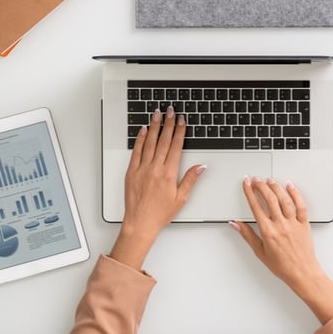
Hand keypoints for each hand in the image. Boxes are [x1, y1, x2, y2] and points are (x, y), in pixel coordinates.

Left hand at [110, 107, 204, 268]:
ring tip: (157, 114)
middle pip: (163, 140)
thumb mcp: (181, 198)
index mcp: (168, 174)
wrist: (140, 222)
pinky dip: (139, 139)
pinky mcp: (131, 172)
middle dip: (168, 124)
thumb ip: (191, 179)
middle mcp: (155, 168)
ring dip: (153, 127)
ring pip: (149, 142)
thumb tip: (201, 166)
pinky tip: (142, 130)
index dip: (179, 132)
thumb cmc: (160, 213)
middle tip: (170, 111)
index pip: (175, 147)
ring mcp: (142, 169)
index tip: (181, 121)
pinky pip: (136, 151)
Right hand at [230, 177, 332, 323]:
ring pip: (284, 199)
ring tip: (269, 180)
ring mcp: (293, 223)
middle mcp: (280, 225)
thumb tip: (236, 224)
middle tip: (256, 179)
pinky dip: (295, 194)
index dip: (249, 192)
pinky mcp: (304, 224)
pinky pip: (301, 206)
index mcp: (268, 232)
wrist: (302, 273)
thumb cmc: (282, 266)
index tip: (246, 184)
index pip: (256, 206)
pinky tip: (290, 186)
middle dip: (261, 186)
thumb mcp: (260, 252)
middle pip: (269, 199)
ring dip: (275, 187)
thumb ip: (248, 236)